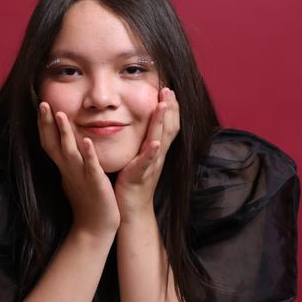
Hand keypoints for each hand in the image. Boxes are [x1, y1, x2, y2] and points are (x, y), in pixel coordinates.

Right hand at [37, 102, 120, 238]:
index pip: (50, 142)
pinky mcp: (95, 184)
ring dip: (64, 134)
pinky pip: (90, 167)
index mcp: (65, 167)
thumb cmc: (87, 201)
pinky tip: (85, 141)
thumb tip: (64, 148)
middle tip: (42, 103)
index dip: (44, 125)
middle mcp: (69, 170)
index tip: (41, 105)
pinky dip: (87, 154)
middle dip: (48, 124)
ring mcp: (80, 176)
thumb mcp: (75, 177)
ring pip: (69, 152)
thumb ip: (70, 161)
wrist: (94, 228)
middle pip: (53, 144)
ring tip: (61, 114)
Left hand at [113, 87, 180, 220]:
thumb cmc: (131, 185)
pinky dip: (152, 152)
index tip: (167, 89)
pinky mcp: (139, 176)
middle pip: (168, 128)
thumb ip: (141, 143)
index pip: (167, 125)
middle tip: (168, 89)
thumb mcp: (138, 159)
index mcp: (155, 151)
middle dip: (169, 108)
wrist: (131, 212)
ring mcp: (150, 166)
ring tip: (164, 105)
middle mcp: (157, 156)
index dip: (170, 108)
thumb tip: (140, 127)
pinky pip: (147, 162)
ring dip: (162, 122)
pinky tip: (155, 142)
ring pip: (160, 140)